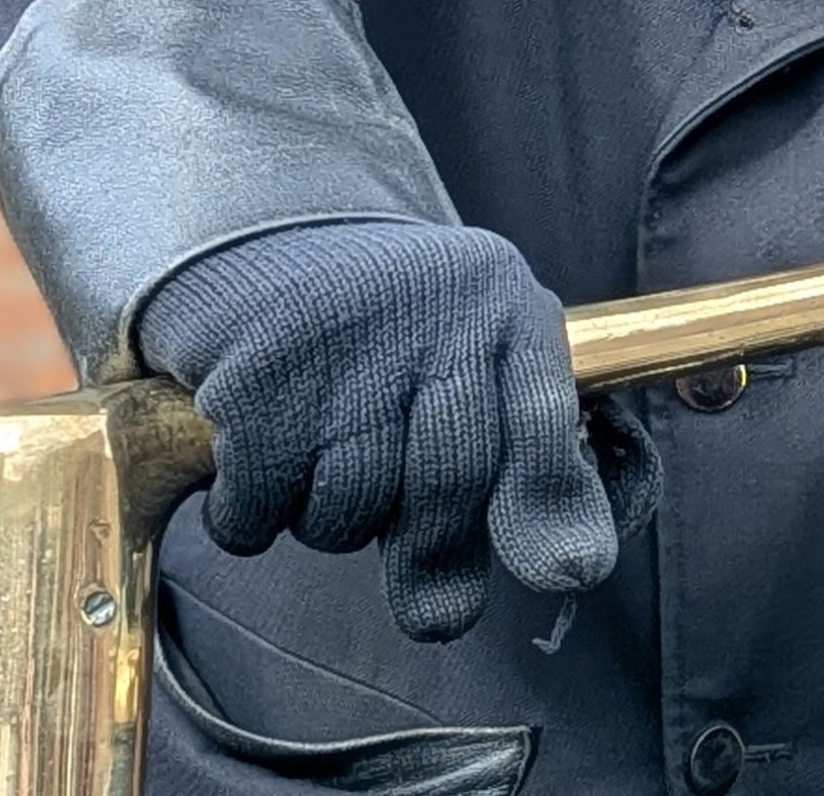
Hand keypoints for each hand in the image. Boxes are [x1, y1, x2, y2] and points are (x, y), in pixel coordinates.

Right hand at [136, 220, 658, 641]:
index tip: (571, 573)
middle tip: (408, 547)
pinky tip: (262, 454)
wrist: (264, 239)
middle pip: (448, 485)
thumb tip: (545, 585)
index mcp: (509, 308)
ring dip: (333, 519)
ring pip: (349, 513)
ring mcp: (341, 340)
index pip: (542, 417)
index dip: (556, 501)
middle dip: (428, 545)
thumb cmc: (397, 339)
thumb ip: (521, 478)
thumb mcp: (480, 372)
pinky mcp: (254, 376)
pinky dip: (252, 514)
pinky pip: (259, 513)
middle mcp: (434, 310)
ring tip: (327, 451)